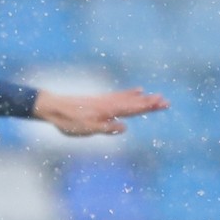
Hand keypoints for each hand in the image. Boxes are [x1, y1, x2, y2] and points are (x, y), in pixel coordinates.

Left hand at [34, 85, 167, 137]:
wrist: (53, 107)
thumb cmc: (69, 121)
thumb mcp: (86, 129)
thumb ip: (106, 128)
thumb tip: (124, 127)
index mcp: (107, 112)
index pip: (132, 109)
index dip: (147, 107)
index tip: (161, 104)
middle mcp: (108, 104)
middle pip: (133, 103)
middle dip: (149, 103)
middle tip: (166, 101)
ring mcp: (105, 100)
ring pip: (128, 99)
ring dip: (142, 98)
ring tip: (155, 96)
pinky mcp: (100, 100)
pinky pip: (119, 96)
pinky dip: (130, 93)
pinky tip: (137, 90)